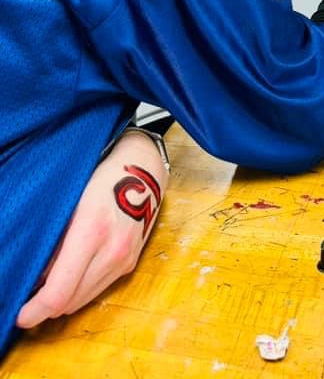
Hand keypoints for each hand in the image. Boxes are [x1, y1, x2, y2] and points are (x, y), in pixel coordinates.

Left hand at [16, 130, 167, 328]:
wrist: (143, 170)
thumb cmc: (100, 178)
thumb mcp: (70, 203)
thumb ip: (53, 242)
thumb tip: (34, 277)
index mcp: (91, 231)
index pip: (58, 292)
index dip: (34, 310)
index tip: (19, 314)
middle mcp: (111, 251)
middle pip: (69, 303)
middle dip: (45, 307)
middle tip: (28, 297)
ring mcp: (124, 259)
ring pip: (83, 300)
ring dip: (63, 299)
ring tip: (47, 285)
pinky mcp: (130, 263)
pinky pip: (98, 288)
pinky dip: (80, 288)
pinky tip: (71, 273)